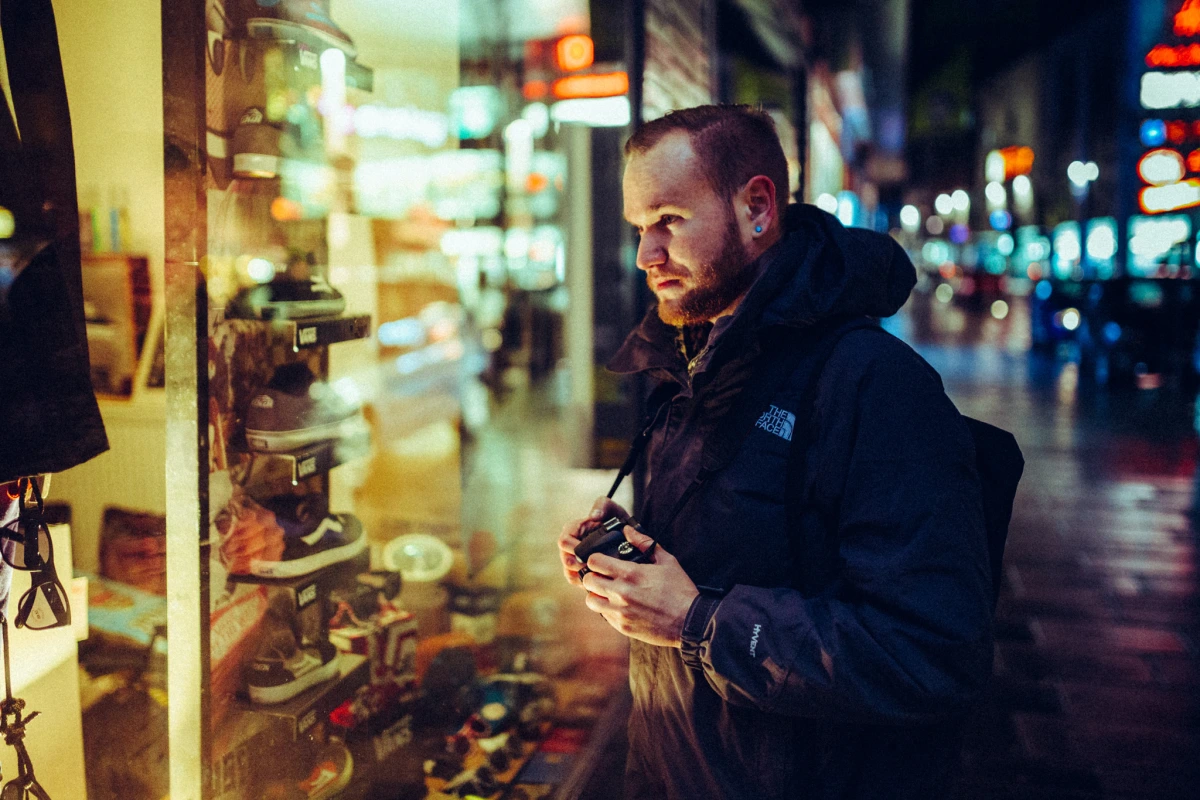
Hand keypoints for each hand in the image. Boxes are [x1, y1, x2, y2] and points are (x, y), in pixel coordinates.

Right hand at [558, 497, 629, 587]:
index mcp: (573, 530)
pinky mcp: (582, 574)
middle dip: (580, 564)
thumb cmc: (616, 520)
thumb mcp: (612, 509)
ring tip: (599, 574)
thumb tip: (594, 516)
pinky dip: (588, 583)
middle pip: (566, 560)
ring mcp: (575, 562)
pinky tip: (601, 581)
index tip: (587, 550)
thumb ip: (603, 505)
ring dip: (583, 575)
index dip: (573, 547)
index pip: (564, 541)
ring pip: (571, 574)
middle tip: (595, 565)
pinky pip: (579, 583)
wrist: (627, 536)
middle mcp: (570, 547)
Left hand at [581, 525, 698, 647]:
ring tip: (607, 592)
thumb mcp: (667, 561)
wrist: (690, 622)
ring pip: (590, 600)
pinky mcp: (622, 626)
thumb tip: (628, 530)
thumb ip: (644, 542)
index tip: (602, 560)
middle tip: (603, 576)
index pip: (594, 561)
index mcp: (630, 573)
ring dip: (596, 594)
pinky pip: (603, 615)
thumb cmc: (680, 590)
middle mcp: (621, 592)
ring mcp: (620, 611)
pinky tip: (619, 605)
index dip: (595, 558)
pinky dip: (607, 609)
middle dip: (593, 575)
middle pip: (588, 580)